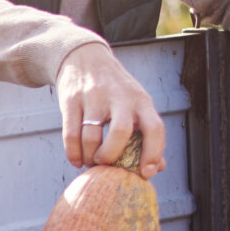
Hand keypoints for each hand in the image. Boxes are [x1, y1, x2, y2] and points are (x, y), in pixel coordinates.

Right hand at [57, 41, 166, 177]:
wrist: (85, 58)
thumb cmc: (117, 90)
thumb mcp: (137, 103)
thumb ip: (148, 133)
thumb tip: (159, 167)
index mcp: (141, 102)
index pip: (155, 128)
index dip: (154, 153)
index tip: (145, 173)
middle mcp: (120, 98)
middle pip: (121, 132)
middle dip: (112, 156)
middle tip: (106, 164)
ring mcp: (94, 98)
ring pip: (91, 136)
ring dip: (89, 156)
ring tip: (90, 161)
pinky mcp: (72, 100)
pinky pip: (70, 133)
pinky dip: (73, 152)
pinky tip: (76, 159)